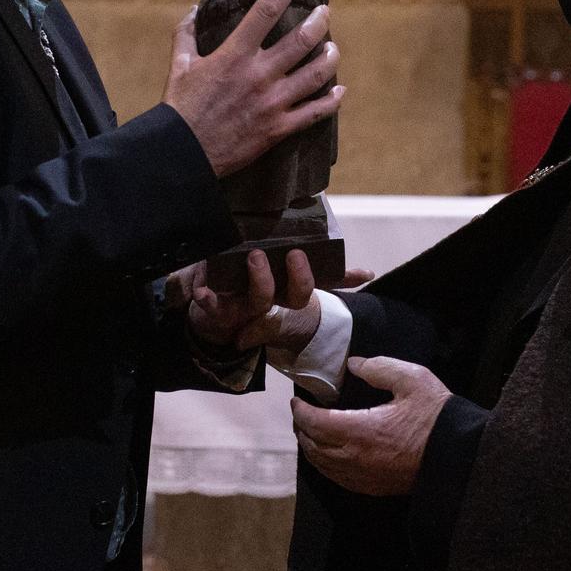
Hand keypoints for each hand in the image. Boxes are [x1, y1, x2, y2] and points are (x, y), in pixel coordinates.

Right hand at [162, 0, 343, 177]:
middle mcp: (259, 75)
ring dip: (330, 57)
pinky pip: (315, 113)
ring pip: (316, 74)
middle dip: (319, 20)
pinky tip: (339, 91)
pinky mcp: (279, 129)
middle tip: (324, 12)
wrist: (184, 153)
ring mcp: (273, 103)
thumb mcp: (178, 65)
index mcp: (234, 55)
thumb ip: (186, 34)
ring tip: (333, 48)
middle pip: (302, 39)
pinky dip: (332, 101)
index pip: (267, 10)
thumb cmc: (180, 108)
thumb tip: (193, 10)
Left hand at [170, 252, 376, 352]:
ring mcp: (241, 309)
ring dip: (247, 284)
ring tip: (248, 259)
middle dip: (267, 280)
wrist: (227, 316)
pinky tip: (201, 290)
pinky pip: (212, 306)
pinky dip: (207, 298)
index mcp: (285, 297)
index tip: (296, 254)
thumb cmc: (267, 290)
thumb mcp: (297, 281)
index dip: (300, 277)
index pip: (300, 292)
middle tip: (261, 255)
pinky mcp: (216, 308)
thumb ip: (333, 276)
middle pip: (270, 298)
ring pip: (248, 303)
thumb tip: (369, 275)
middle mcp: (265, 306)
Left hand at [290, 356, 450, 495]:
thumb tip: (353, 364)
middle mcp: (355, 458)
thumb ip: (379, 368)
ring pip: (321, 465)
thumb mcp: (412, 380)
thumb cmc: (436, 418)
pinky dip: (324, 465)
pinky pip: (336, 478)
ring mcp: (362, 477)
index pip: (314, 423)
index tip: (297, 401)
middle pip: (312, 445)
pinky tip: (329, 456)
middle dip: (302, 428)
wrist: (457, 457)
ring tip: (310, 432)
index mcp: (361, 431)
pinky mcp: (371, 487)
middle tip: (301, 414)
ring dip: (310, 448)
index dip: (300, 412)